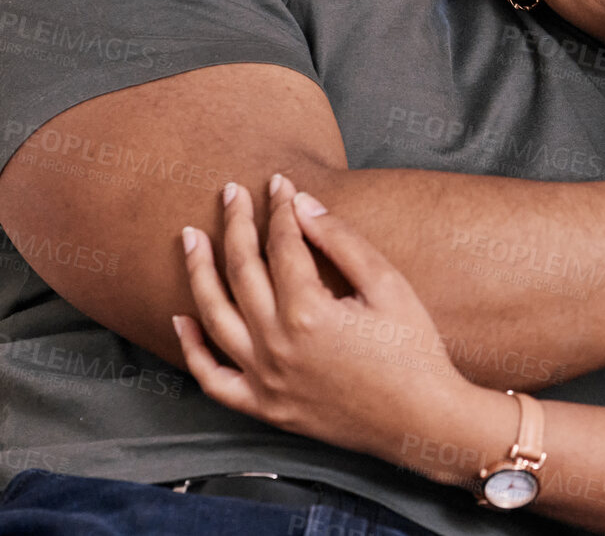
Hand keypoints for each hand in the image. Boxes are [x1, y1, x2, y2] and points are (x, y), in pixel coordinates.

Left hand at [174, 174, 473, 460]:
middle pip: (241, 270)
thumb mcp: (388, 284)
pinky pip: (213, 379)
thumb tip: (302, 203)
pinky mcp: (265, 407)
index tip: (280, 184)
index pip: (281, 244)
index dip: (280, 208)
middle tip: (230, 193)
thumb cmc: (413, 350)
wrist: (421, 420)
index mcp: (308, 311)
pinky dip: (192, 349)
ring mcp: (265, 379)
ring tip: (190, 238)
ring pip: (214, 316)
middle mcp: (276, 345)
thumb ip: (341, 240)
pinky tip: (183, 319)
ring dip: (198, 272)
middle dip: (236, 224)